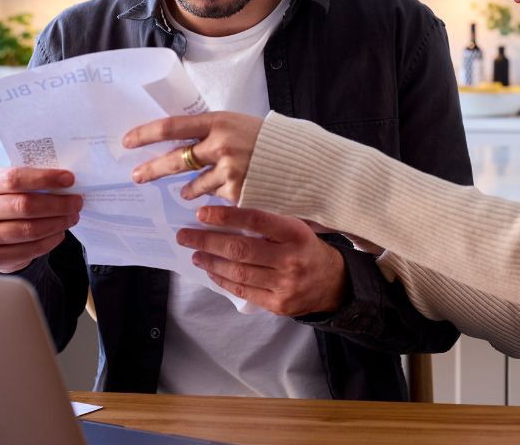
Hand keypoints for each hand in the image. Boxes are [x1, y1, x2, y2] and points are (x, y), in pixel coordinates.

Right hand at [0, 167, 82, 273]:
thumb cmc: (13, 200)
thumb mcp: (18, 186)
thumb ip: (36, 181)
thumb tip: (68, 181)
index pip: (14, 178)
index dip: (44, 178)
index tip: (69, 179)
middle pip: (23, 205)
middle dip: (57, 204)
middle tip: (77, 202)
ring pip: (28, 230)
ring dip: (57, 223)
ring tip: (72, 217)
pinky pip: (29, 250)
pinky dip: (50, 241)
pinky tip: (59, 233)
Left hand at [124, 112, 263, 202]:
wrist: (300, 159)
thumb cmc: (267, 139)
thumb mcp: (237, 124)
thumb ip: (210, 132)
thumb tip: (178, 141)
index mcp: (218, 122)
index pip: (172, 127)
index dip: (146, 134)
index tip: (128, 141)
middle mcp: (220, 145)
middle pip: (175, 160)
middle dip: (152, 169)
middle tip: (137, 176)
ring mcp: (228, 170)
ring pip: (194, 185)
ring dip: (187, 190)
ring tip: (185, 192)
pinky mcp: (236, 192)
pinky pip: (215, 197)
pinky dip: (215, 195)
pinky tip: (223, 192)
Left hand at [178, 206, 345, 316]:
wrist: (334, 283)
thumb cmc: (308, 248)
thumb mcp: (297, 228)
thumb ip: (269, 223)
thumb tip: (226, 215)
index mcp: (296, 234)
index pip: (256, 221)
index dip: (226, 217)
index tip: (202, 213)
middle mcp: (291, 259)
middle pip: (241, 250)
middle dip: (207, 242)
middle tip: (185, 236)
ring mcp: (284, 285)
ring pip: (238, 273)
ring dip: (211, 262)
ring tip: (195, 254)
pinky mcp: (278, 305)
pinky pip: (243, 291)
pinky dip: (223, 280)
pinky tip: (212, 271)